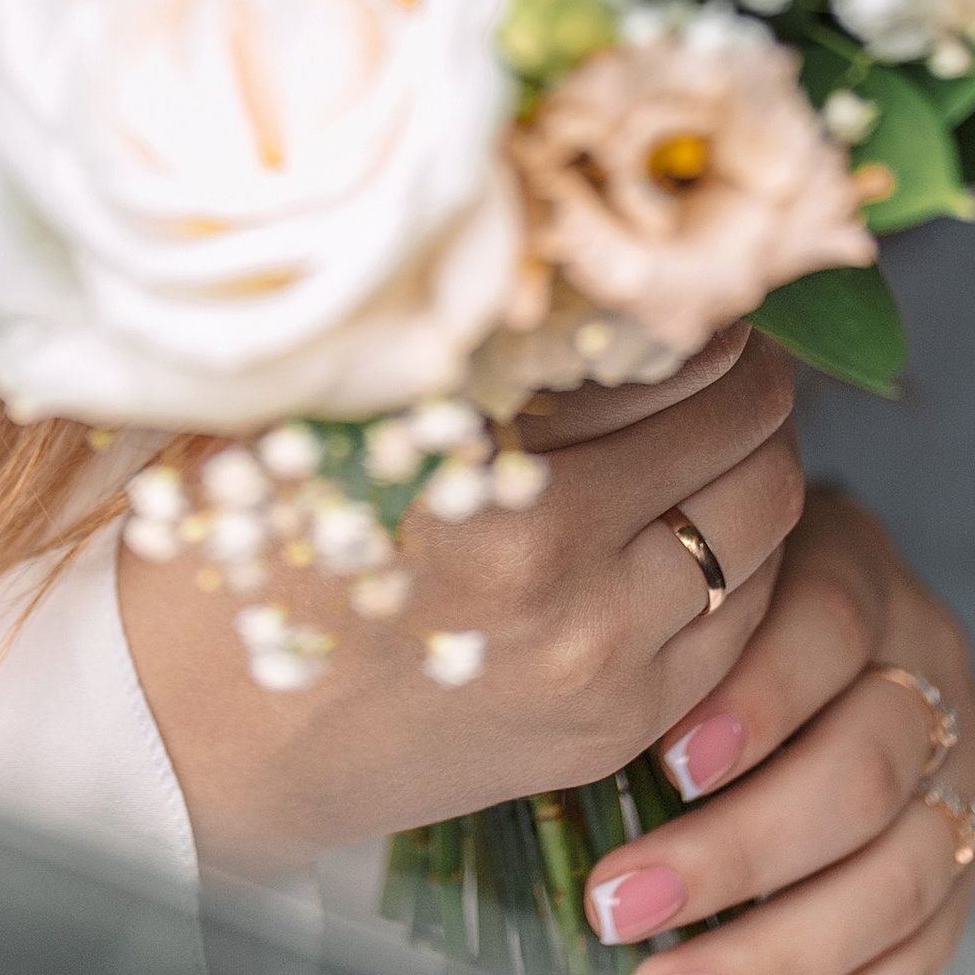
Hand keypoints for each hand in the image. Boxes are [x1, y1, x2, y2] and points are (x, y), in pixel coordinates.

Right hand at [118, 326, 802, 876]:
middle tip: (714, 336)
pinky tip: (692, 516)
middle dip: (744, 368)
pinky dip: (746, 554)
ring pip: (771, 521)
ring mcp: (605, 665)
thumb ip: (442, 330)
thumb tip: (564, 236)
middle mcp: (567, 578)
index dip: (688, 300)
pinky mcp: (617, 727)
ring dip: (759, 456)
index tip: (673, 280)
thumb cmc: (246, 543)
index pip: (670, 350)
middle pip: (746, 427)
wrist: (203, 737)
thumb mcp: (319, 403)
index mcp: (491, 484)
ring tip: (713, 420)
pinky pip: (749, 619)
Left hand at [579, 485, 974, 974]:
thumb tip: (548, 703)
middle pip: (864, 773)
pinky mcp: (966, 868)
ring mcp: (962, 775)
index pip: (830, 627)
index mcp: (863, 572)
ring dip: (771, 956)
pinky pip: (915, 963)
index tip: (664, 763)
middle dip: (736, 854)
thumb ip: (653, 616)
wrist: (816, 607)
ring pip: (898, 882)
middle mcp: (932, 670)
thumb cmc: (710, 598)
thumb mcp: (690, 571)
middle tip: (614, 907)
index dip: (757, 698)